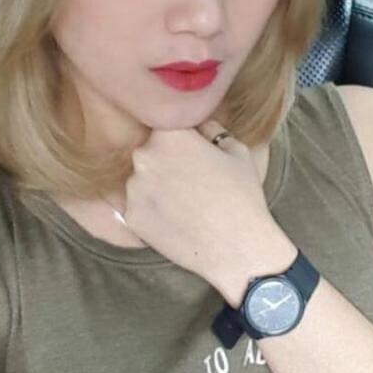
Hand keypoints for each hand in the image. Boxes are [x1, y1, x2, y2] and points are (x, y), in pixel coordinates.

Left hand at [119, 119, 292, 303]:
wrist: (237, 247)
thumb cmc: (241, 195)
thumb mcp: (236, 150)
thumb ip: (211, 129)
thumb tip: (199, 125)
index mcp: (169, 134)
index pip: (166, 126)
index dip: (182, 140)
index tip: (195, 154)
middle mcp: (144, 156)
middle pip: (150, 152)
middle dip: (166, 162)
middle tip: (191, 181)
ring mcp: (134, 188)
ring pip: (142, 180)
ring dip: (157, 187)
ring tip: (186, 204)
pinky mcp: (131, 217)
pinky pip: (139, 207)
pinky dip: (154, 212)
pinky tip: (177, 220)